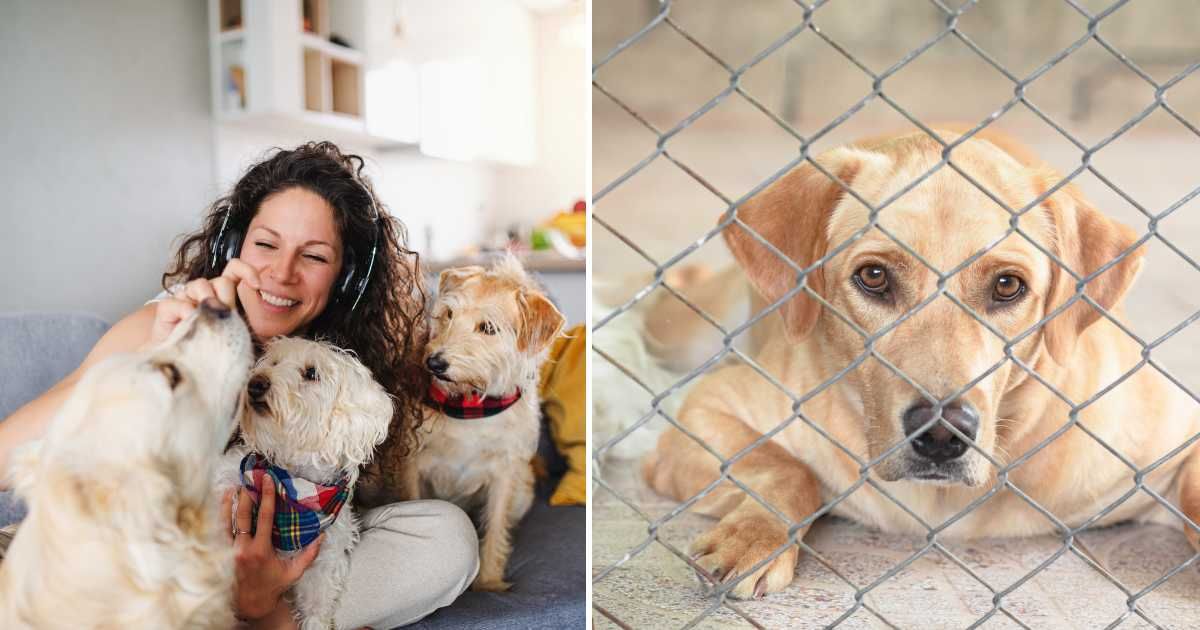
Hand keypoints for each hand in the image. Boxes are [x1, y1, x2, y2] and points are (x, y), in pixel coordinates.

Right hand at [150, 259, 260, 343]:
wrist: (179, 361)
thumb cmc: (208, 345)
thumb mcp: (233, 334)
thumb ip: (245, 324)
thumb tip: (266, 323)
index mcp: (222, 293)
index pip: (234, 269)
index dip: (246, 270)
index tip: (257, 285)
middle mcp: (204, 291)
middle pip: (221, 281)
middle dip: (228, 298)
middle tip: (226, 317)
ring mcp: (185, 297)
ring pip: (200, 285)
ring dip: (209, 302)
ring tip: (208, 322)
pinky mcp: (168, 307)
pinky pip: (180, 303)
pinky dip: (188, 313)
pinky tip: (190, 325)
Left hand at [221, 475, 322, 620]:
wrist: (249, 605)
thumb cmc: (272, 587)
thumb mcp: (294, 572)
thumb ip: (309, 555)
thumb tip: (322, 536)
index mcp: (261, 550)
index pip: (264, 517)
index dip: (266, 497)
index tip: (267, 482)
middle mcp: (242, 549)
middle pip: (242, 516)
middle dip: (246, 495)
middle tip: (249, 480)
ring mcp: (227, 552)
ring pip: (224, 523)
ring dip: (228, 504)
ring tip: (231, 489)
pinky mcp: (219, 556)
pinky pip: (216, 533)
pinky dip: (218, 519)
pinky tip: (220, 508)